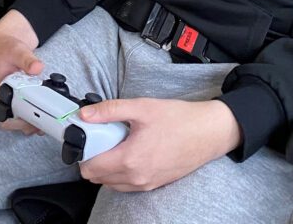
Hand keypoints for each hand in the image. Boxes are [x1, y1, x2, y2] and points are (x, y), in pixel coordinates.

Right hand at [0, 10, 42, 134]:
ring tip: (49, 119)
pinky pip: (27, 108)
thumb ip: (27, 59)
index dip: (17, 123)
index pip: (3, 116)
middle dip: (29, 125)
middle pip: (14, 121)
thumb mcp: (16, 50)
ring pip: (21, 117)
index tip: (33, 121)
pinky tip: (48, 107)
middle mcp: (3, 97)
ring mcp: (12, 96)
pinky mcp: (21, 94)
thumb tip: (37, 67)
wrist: (4, 40)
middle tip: (46, 123)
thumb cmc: (4, 46)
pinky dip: (37, 111)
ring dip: (34, 120)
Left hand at [78, 98, 240, 191]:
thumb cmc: (179, 119)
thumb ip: (110, 111)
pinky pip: (127, 185)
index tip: (90, 137)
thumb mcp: (142, 107)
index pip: (90, 168)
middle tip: (105, 137)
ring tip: (120, 143)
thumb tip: (85, 114)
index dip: (84, 152)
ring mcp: (146, 184)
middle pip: (97, 178)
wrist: (209, 133)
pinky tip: (133, 151)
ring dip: (108, 167)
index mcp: (129, 160)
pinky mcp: (154, 185)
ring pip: (111, 183)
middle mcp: (136, 178)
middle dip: (95, 158)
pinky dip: (122, 172)